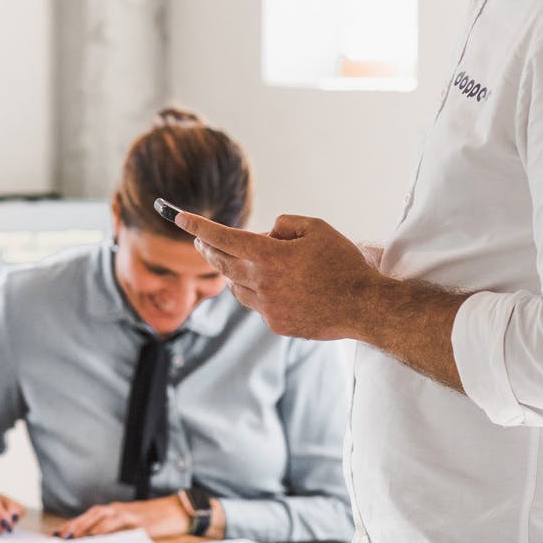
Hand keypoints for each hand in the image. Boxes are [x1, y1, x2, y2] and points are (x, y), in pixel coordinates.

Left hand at [55, 494, 190, 539]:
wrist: (177, 511)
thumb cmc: (155, 520)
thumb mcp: (133, 525)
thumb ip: (116, 532)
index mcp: (117, 510)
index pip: (91, 515)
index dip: (75, 523)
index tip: (60, 533)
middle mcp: (120, 509)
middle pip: (92, 514)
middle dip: (76, 525)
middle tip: (61, 537)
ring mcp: (128, 513)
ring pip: (102, 517)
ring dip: (86, 527)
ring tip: (73, 538)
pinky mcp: (138, 520)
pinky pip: (118, 524)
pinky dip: (106, 529)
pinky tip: (97, 536)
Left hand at [174, 212, 380, 339]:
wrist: (364, 307)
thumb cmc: (343, 262)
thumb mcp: (316, 228)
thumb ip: (284, 225)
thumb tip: (267, 234)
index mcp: (268, 256)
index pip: (222, 237)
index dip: (198, 226)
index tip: (178, 217)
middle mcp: (261, 283)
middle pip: (222, 263)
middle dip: (207, 249)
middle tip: (199, 240)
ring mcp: (267, 308)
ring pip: (236, 286)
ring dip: (234, 272)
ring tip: (243, 261)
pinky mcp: (276, 324)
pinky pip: (257, 304)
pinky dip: (258, 292)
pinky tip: (276, 287)